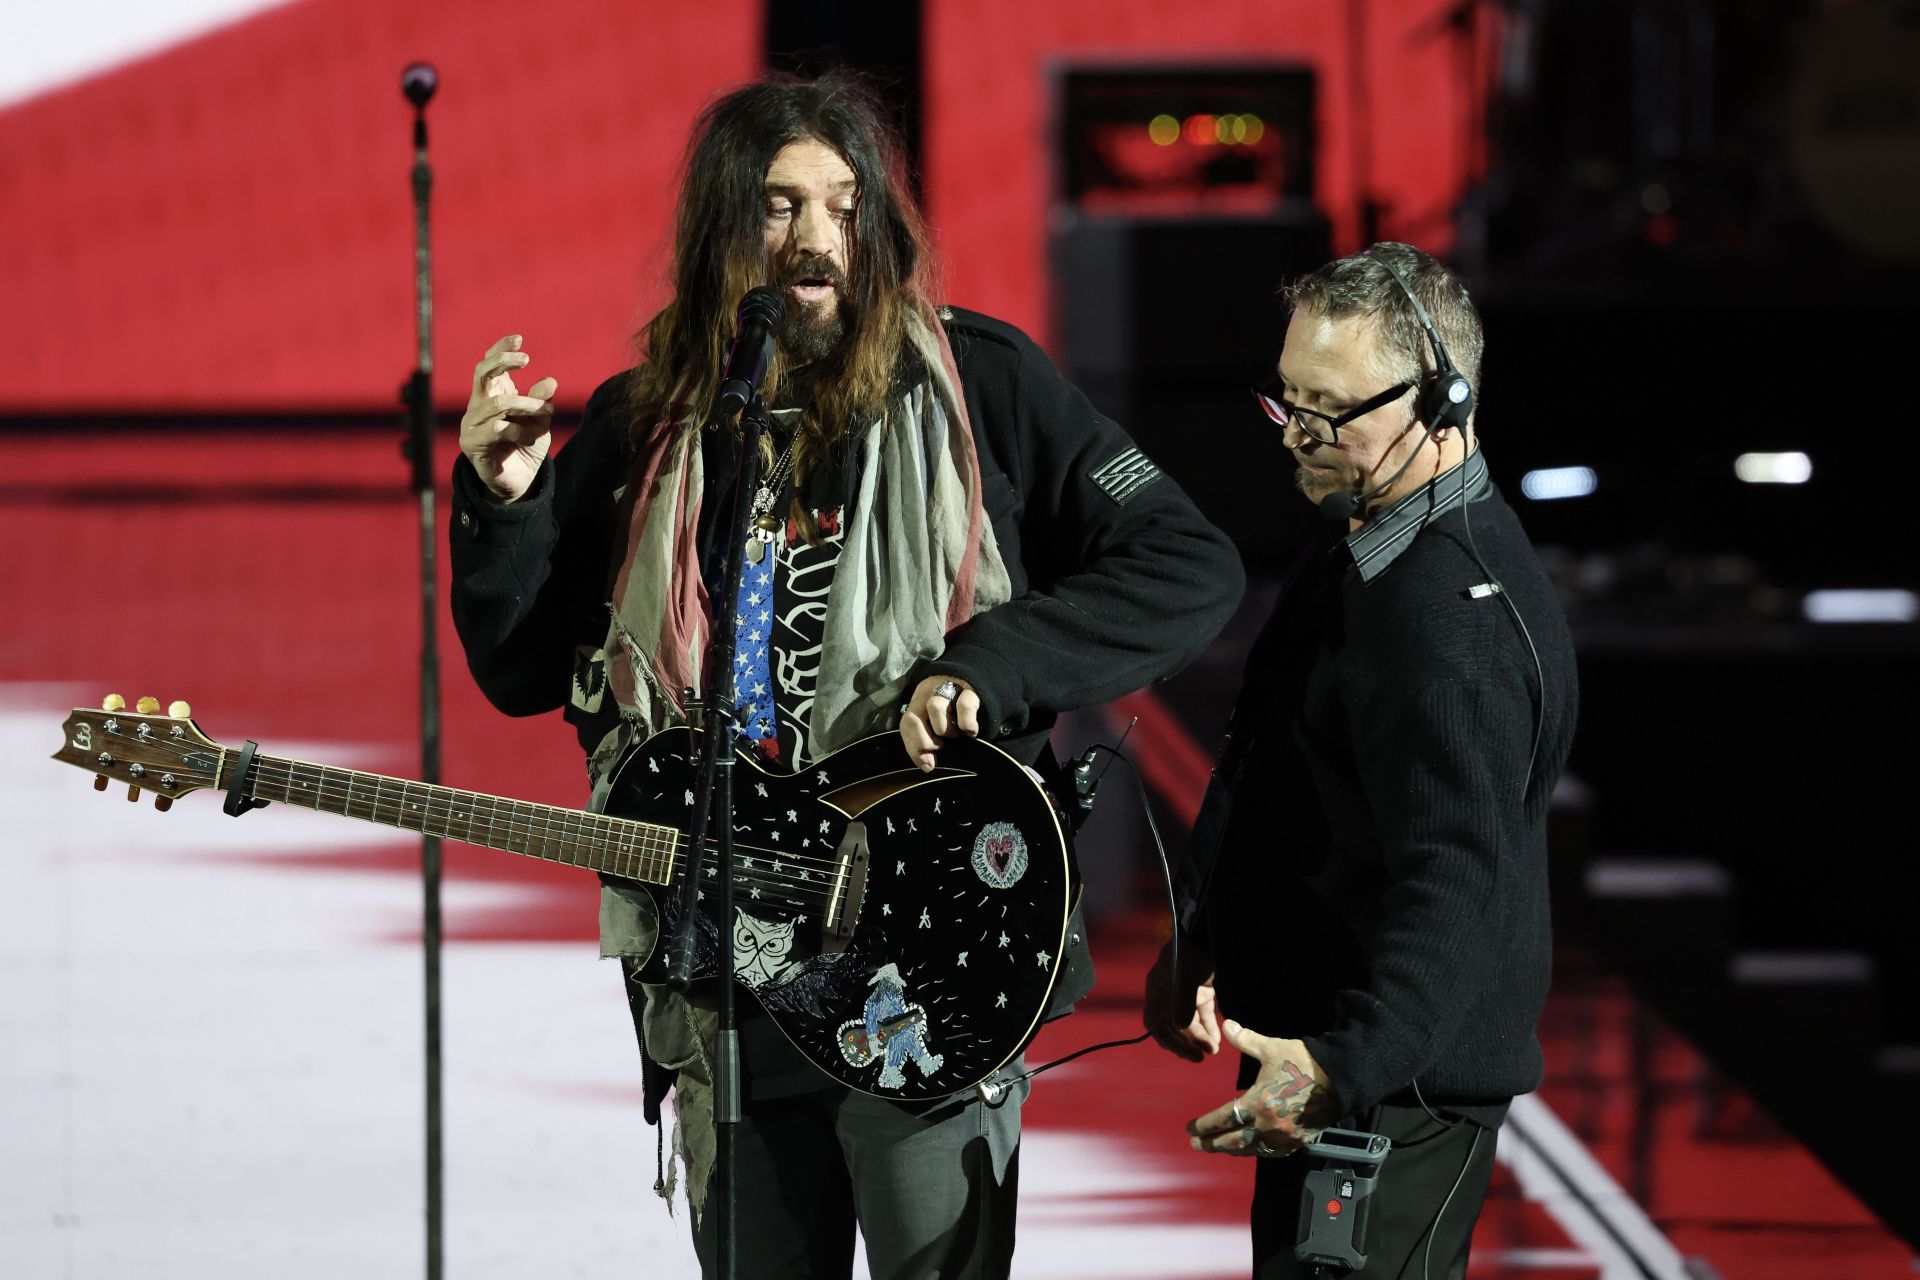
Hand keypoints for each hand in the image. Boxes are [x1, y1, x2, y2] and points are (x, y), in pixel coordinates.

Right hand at [459, 334, 557, 500]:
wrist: (518, 483)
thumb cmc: (526, 447)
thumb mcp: (540, 422)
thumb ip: (541, 402)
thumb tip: (550, 381)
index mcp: (492, 395)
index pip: (489, 364)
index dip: (500, 349)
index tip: (518, 339)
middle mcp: (478, 405)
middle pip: (481, 372)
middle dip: (503, 361)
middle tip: (527, 360)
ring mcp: (472, 424)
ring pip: (498, 403)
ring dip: (525, 406)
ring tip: (541, 414)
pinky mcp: (472, 444)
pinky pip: (496, 428)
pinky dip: (518, 430)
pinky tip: (528, 438)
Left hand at [897, 674, 980, 772]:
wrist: (980, 685)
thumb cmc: (957, 712)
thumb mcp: (938, 723)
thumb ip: (927, 742)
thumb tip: (927, 765)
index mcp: (919, 701)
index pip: (906, 724)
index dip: (914, 747)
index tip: (927, 764)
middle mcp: (929, 691)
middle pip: (914, 717)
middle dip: (925, 740)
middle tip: (940, 747)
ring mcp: (948, 688)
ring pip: (935, 707)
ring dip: (946, 729)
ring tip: (955, 734)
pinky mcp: (970, 689)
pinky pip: (964, 706)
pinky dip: (967, 724)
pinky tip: (971, 732)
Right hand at [1142, 937, 1220, 1061]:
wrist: (1212, 930)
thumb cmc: (1194, 950)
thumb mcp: (1187, 975)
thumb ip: (1182, 1002)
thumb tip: (1179, 1027)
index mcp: (1158, 989)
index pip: (1156, 1024)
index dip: (1169, 1041)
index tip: (1187, 1053)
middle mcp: (1169, 993)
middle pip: (1173, 1026)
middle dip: (1188, 1042)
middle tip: (1203, 1056)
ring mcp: (1185, 991)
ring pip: (1189, 1022)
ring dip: (1200, 1037)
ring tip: (1213, 1049)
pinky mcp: (1202, 989)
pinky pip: (1202, 1013)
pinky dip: (1209, 1026)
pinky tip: (1217, 1038)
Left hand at [1185, 1021, 1338, 1158]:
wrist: (1340, 1077)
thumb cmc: (1303, 1062)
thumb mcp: (1271, 1048)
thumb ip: (1245, 1040)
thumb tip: (1226, 1024)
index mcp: (1257, 1103)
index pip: (1222, 1119)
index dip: (1204, 1125)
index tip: (1190, 1128)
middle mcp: (1267, 1125)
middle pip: (1233, 1140)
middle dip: (1212, 1143)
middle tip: (1196, 1144)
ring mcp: (1283, 1136)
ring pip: (1251, 1149)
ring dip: (1232, 1149)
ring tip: (1219, 1147)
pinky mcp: (1298, 1140)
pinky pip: (1272, 1152)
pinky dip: (1257, 1151)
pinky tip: (1251, 1148)